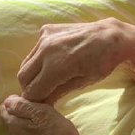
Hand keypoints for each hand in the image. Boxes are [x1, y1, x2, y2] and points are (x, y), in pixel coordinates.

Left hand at [0, 94, 98, 134]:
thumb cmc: (56, 131)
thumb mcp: (39, 112)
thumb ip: (21, 106)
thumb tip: (7, 101)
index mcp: (13, 124)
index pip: (4, 107)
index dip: (16, 99)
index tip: (30, 97)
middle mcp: (14, 133)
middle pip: (11, 115)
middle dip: (20, 107)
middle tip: (38, 103)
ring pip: (19, 123)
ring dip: (28, 116)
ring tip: (43, 112)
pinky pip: (27, 130)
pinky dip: (33, 124)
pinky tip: (45, 123)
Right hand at [17, 18, 132, 103]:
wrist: (111, 37)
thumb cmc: (101, 63)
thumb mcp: (82, 83)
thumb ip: (58, 92)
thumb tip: (42, 104)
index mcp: (55, 66)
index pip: (32, 91)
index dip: (36, 101)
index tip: (42, 105)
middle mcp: (45, 49)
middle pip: (23, 77)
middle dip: (30, 88)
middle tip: (41, 94)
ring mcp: (44, 37)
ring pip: (26, 63)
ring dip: (32, 74)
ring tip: (46, 81)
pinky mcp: (46, 30)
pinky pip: (34, 50)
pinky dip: (38, 60)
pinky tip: (52, 63)